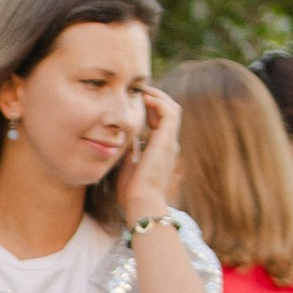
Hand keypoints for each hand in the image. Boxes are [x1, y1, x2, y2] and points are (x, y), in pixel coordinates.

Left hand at [116, 87, 182, 226]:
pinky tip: (145, 98)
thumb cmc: (132, 192)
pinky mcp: (167, 140)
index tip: (132, 102)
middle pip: (168, 112)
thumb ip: (128, 150)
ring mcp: (169, 141)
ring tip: (142, 91)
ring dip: (158, 97)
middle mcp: (167, 144)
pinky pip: (169, 112)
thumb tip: (121, 138)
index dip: (148, 110)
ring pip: (172, 109)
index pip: (158, 122)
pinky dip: (158, 102)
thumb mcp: (127, 165)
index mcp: (159, 150)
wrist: (141, 202)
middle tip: (137, 91)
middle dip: (154, 99)